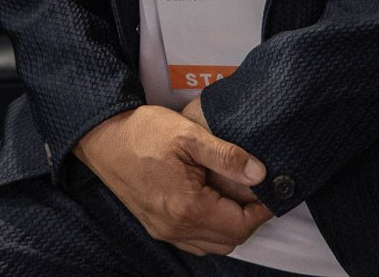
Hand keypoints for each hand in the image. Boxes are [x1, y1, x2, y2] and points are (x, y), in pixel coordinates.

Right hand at [74, 103, 272, 255]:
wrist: (105, 139)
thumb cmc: (144, 133)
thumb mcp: (190, 135)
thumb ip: (227, 156)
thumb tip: (259, 173)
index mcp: (187, 207)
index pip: (239, 225)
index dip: (262, 210)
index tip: (273, 190)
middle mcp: (175, 227)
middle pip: (229, 239)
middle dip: (249, 218)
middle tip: (259, 190)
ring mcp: (164, 230)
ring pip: (212, 244)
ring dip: (231, 225)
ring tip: (240, 193)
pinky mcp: (157, 225)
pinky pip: (193, 240)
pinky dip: (211, 228)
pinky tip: (215, 201)